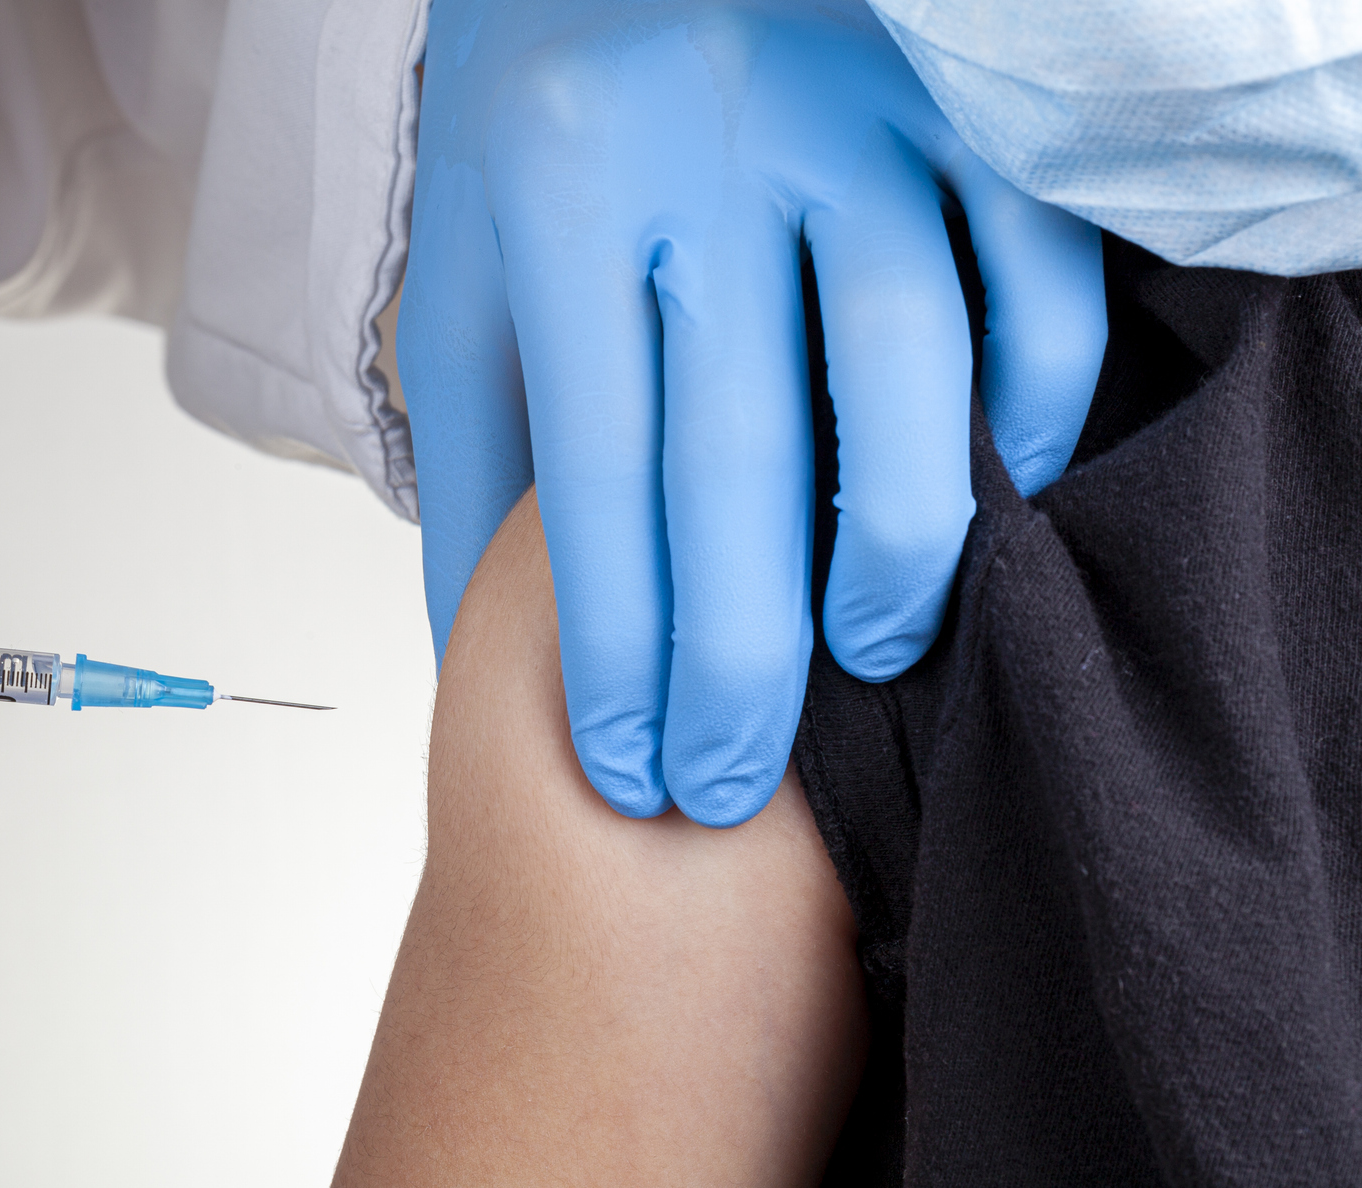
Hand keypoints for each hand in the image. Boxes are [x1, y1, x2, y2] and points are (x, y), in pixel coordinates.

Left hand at [400, 0, 1106, 824]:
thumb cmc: (538, 111)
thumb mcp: (467, 263)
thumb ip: (477, 449)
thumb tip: (480, 645)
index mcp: (555, 190)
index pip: (596, 474)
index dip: (617, 649)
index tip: (631, 767)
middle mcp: (698, 146)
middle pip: (740, 455)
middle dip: (737, 656)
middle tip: (729, 779)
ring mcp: (846, 112)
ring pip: (902, 369)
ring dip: (893, 549)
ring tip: (865, 664)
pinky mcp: (960, 96)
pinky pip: (1032, 271)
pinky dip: (1032, 400)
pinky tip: (989, 499)